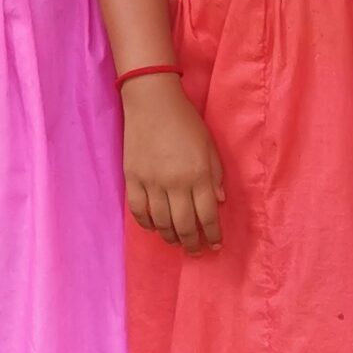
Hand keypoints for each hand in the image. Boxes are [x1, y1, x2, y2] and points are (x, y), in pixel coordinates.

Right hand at [123, 75, 223, 251]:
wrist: (152, 101)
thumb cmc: (186, 121)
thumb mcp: (209, 146)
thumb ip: (215, 175)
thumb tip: (219, 202)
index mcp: (198, 174)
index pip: (208, 215)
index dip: (213, 234)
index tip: (215, 245)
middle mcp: (175, 183)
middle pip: (185, 225)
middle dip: (192, 243)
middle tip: (196, 251)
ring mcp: (151, 182)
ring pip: (161, 222)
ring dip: (170, 237)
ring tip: (176, 241)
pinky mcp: (133, 178)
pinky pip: (138, 211)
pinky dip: (146, 224)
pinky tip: (154, 226)